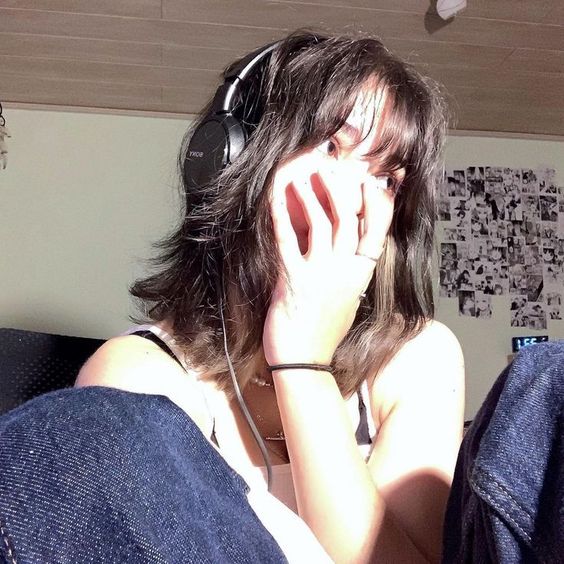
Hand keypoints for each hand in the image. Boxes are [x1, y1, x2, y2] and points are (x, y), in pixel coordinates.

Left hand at [263, 152, 394, 365]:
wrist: (304, 361)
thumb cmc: (322, 334)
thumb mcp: (347, 301)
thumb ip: (351, 274)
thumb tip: (350, 252)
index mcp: (360, 275)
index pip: (377, 232)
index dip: (378, 204)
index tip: (374, 182)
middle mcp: (345, 271)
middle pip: (348, 219)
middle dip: (338, 189)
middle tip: (327, 170)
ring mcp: (321, 274)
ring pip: (321, 223)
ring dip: (310, 196)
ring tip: (300, 178)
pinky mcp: (294, 279)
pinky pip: (288, 240)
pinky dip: (282, 216)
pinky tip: (276, 199)